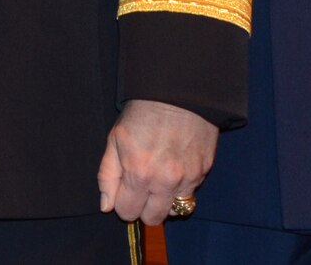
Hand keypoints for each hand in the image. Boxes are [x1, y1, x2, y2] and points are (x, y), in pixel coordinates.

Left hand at [97, 99, 219, 224]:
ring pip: (174, 210)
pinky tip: (175, 167)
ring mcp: (188, 178)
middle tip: (141, 188)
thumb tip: (106, 206)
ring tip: (159, 178)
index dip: (123, 204)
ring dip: (164, 200)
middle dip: (144, 208)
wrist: (178, 92)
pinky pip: (190, 193)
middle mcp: (165, 181)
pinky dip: (181, 187)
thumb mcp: (115, 139)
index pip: (128, 212)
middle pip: (153, 218)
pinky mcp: (204, 171)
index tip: (124, 193)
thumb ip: (108, 175)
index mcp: (139, 173)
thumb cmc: (142, 112)